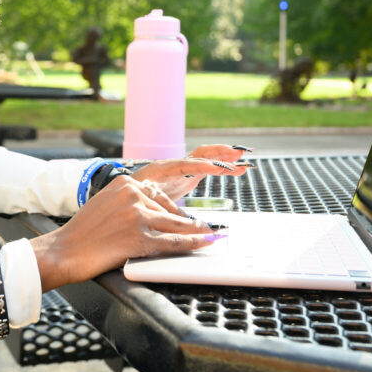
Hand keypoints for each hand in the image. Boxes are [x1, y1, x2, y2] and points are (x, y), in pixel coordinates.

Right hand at [29, 176, 220, 290]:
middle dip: (188, 222)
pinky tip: (205, 243)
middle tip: (205, 229)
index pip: (159, 195)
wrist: (65, 250)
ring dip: (197, 232)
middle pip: (170, 211)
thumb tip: (154, 212)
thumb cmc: (82, 233)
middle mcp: (133, 195)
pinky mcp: (140, 237)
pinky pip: (173, 242)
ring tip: (212, 236)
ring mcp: (137, 216)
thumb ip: (128, 202)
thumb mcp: (105, 204)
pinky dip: (193, 244)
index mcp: (125, 182)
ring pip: (176, 225)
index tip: (188, 218)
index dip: (175, 210)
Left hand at [129, 144, 249, 200]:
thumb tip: (175, 218)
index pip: (184, 164)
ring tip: (242, 157)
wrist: (128, 192)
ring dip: (224, 157)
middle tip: (236, 153)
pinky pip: (208, 167)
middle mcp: (174, 165)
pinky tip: (238, 169)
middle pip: (198, 155)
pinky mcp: (188, 175)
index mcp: (162, 169)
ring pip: (206, 158)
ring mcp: (183, 169)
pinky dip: (222, 167)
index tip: (216, 167)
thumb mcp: (143, 200)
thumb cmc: (134, 197)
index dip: (201, 166)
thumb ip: (159, 205)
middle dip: (217, 154)